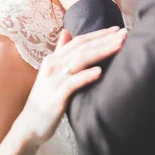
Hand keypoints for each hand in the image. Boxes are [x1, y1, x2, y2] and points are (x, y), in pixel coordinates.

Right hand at [15, 27, 126, 145]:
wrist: (29, 125)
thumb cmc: (45, 99)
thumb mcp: (51, 72)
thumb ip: (60, 52)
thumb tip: (66, 32)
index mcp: (54, 59)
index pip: (79, 41)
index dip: (99, 34)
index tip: (117, 29)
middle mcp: (53, 65)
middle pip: (83, 47)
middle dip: (105, 39)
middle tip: (124, 34)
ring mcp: (54, 80)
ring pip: (80, 60)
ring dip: (102, 51)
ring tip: (119, 46)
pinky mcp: (57, 96)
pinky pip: (73, 83)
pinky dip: (86, 75)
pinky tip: (100, 72)